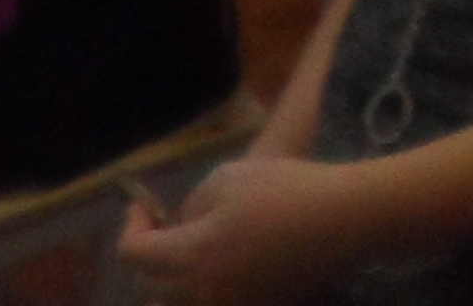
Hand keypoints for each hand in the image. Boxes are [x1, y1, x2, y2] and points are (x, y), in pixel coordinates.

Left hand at [119, 150, 365, 305]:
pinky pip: (215, 305)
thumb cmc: (281, 191)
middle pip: (151, 288)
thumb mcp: (225, 178)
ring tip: (187, 258)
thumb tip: (181, 227)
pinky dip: (206, 293)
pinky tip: (222, 268)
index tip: (145, 207)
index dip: (131, 227)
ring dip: (172, 285)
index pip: (132, 255)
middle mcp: (203, 295)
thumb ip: (190, 206)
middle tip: (162, 230)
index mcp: (188, 258)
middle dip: (148, 256)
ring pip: (181, 305)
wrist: (342, 221)